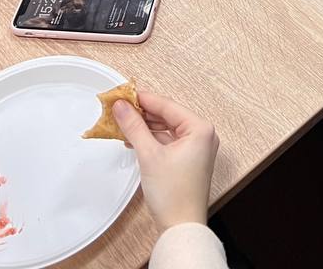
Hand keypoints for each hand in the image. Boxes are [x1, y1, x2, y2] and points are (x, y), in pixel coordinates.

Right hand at [114, 92, 218, 233]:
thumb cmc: (174, 195)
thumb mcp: (149, 155)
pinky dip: (151, 139)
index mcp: (200, 129)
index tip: (124, 93)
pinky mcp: (188, 160)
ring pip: (166, 128)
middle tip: (120, 107)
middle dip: (142, 113)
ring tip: (123, 122)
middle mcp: (202, 136)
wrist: (180, 228)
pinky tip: (134, 139)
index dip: (143, 99)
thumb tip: (122, 107)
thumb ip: (134, 127)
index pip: (167, 105)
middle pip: (167, 115)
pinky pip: (168, 141)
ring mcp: (196, 148)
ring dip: (145, 126)